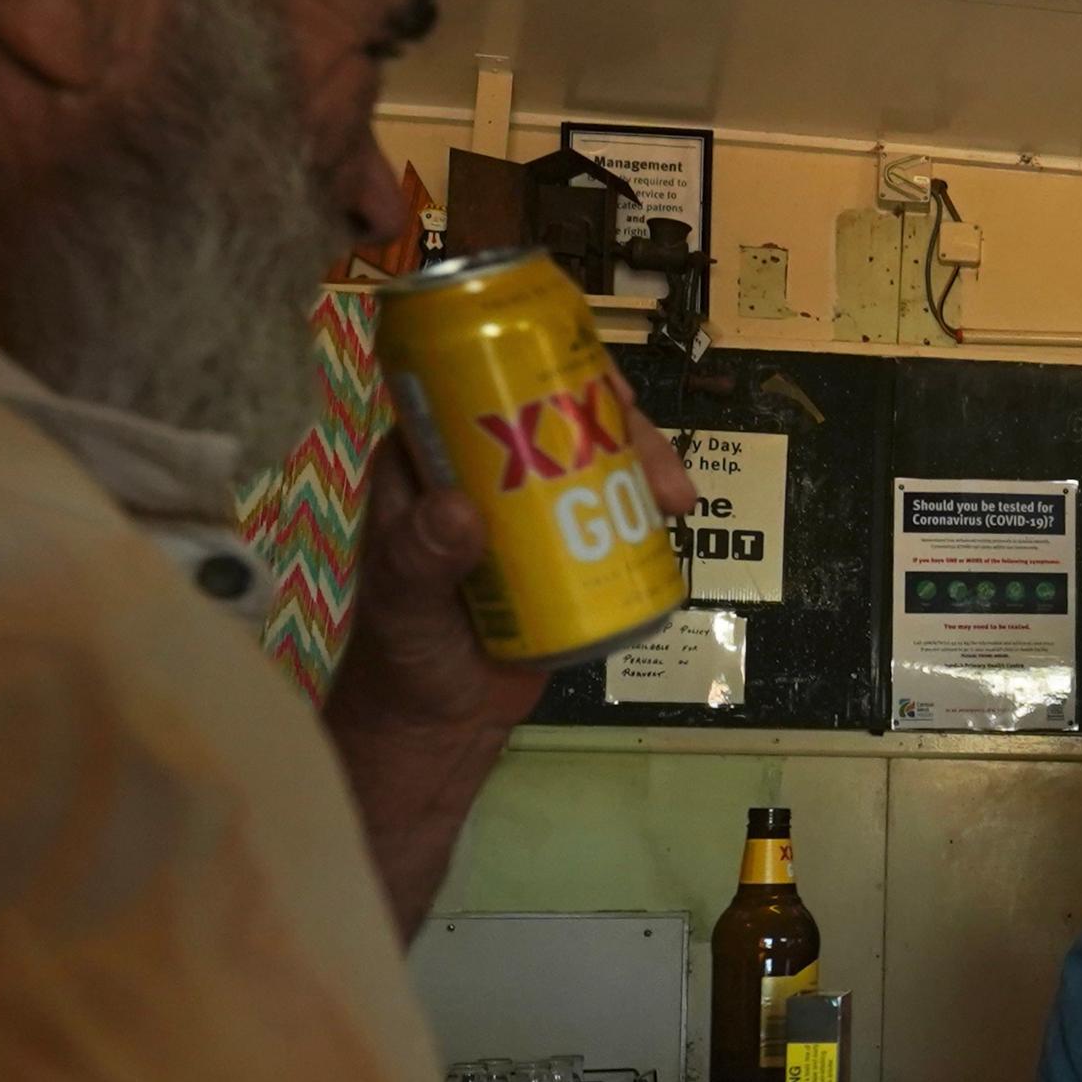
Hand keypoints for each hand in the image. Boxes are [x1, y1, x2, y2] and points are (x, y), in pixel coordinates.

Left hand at [328, 390, 700, 935]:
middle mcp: (483, 466)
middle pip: (558, 412)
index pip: (484, 378)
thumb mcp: (405, 605)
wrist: (439, 721)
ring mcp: (527, 505)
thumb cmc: (404, 655)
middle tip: (658, 466)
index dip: (543, 360)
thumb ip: (421, 560)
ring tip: (677, 504)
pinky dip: (646, 511)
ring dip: (644, 465)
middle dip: (620, 423)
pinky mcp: (564, 545)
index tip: (602, 383)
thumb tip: (462, 511)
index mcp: (431, 455)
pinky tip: (674, 526)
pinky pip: (610, 509)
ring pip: (593, 457)